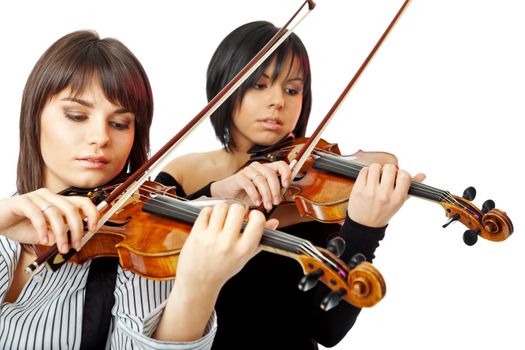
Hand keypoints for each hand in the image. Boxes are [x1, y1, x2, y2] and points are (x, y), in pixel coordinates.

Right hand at [0, 188, 97, 252]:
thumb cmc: (20, 226)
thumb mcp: (45, 234)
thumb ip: (58, 235)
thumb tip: (72, 241)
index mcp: (58, 202)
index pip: (83, 202)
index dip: (92, 213)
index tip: (94, 228)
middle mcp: (50, 196)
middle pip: (71, 209)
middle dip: (77, 229)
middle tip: (76, 245)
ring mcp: (36, 197)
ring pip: (56, 214)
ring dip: (61, 234)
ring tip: (60, 247)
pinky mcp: (22, 201)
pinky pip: (37, 215)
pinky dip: (43, 229)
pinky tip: (43, 240)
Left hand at [156, 203, 275, 341]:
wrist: (199, 282)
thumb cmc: (224, 268)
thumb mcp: (244, 257)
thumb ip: (260, 239)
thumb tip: (275, 222)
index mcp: (243, 250)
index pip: (258, 221)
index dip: (256, 215)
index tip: (251, 217)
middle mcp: (228, 244)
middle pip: (237, 209)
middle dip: (237, 210)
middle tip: (234, 218)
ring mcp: (211, 239)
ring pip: (221, 208)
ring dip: (223, 210)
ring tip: (222, 219)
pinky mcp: (196, 235)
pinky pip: (206, 212)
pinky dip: (209, 213)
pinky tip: (211, 221)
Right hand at [210, 161, 290, 210]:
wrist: (227, 195)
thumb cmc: (246, 194)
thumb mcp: (263, 195)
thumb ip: (274, 194)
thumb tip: (284, 196)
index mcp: (266, 169)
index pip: (281, 165)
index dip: (286, 173)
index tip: (286, 185)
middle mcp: (258, 167)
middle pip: (271, 174)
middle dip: (276, 190)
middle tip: (276, 202)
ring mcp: (248, 171)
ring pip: (261, 180)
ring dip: (266, 195)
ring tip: (267, 205)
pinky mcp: (239, 177)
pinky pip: (249, 184)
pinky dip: (255, 195)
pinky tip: (256, 202)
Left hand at [347, 163, 425, 226]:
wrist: (364, 225)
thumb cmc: (383, 212)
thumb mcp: (399, 202)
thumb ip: (410, 187)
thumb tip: (423, 175)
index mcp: (397, 198)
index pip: (405, 175)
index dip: (401, 173)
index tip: (397, 177)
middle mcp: (384, 195)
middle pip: (390, 168)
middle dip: (388, 170)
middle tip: (385, 176)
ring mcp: (370, 192)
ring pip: (375, 167)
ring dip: (376, 170)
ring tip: (376, 177)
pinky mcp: (358, 190)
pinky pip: (363, 171)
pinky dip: (366, 172)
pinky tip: (367, 179)